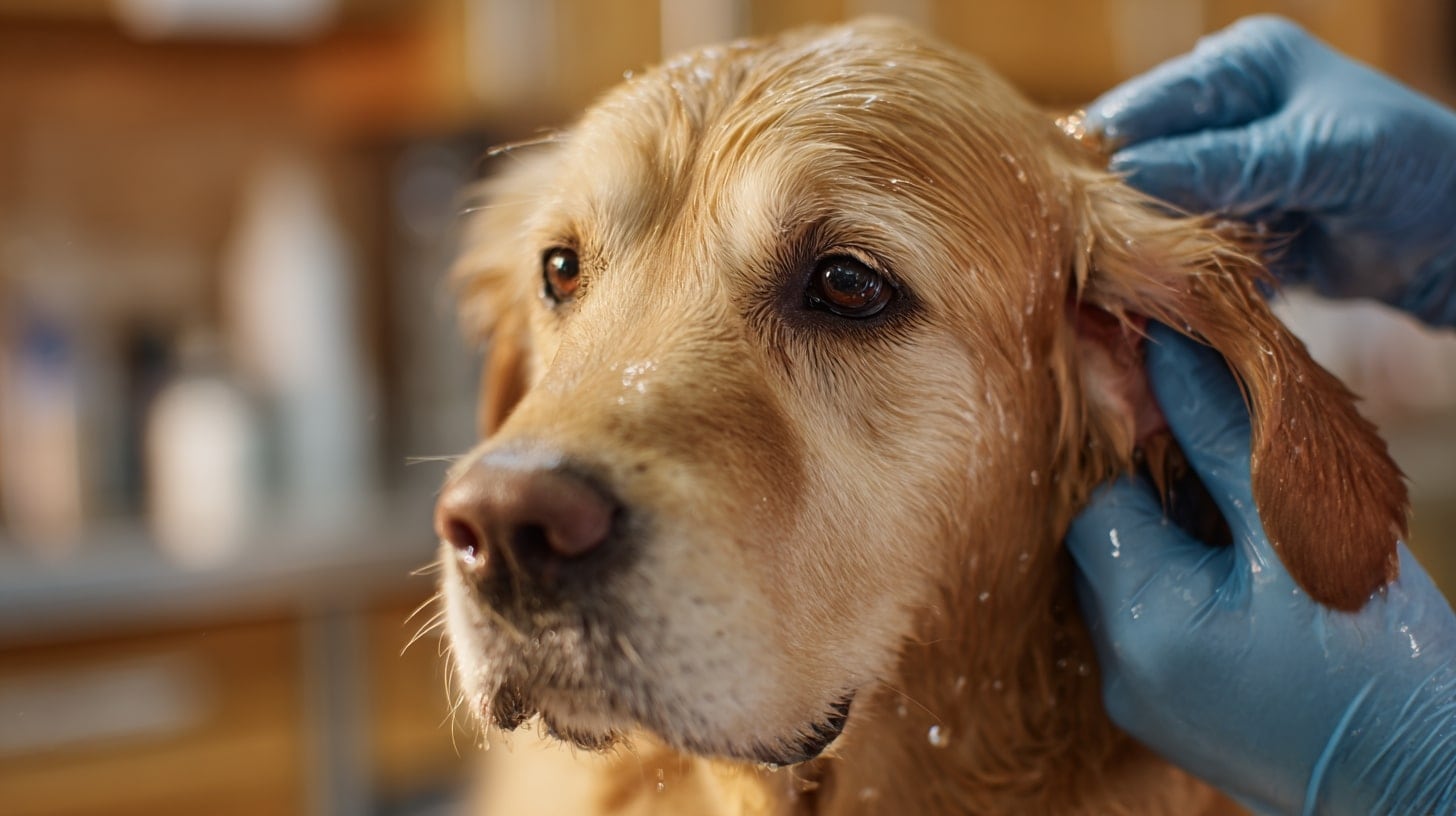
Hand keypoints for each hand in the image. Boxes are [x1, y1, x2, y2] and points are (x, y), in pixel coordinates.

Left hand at [1065, 324, 1455, 814]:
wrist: (1430, 783)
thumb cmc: (1385, 657)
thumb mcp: (1303, 526)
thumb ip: (1221, 433)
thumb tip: (1163, 343)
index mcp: (1143, 624)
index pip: (1094, 498)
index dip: (1136, 447)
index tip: (1185, 416)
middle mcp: (1121, 670)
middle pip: (1105, 539)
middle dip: (1158, 490)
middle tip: (1229, 473)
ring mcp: (1140, 701)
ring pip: (1130, 578)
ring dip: (1174, 538)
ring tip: (1246, 529)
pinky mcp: (1167, 715)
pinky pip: (1151, 623)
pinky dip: (1186, 585)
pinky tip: (1247, 578)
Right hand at [1085, 16, 1455, 326]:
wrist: (1454, 237)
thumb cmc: (1408, 169)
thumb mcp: (1318, 156)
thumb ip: (1226, 163)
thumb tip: (1126, 171)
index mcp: (1237, 65)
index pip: (1143, 106)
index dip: (1108, 156)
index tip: (1082, 213)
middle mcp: (1218, 109)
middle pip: (1134, 158)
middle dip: (1121, 207)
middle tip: (1103, 258)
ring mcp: (1219, 167)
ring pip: (1147, 208)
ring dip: (1145, 245)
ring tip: (1132, 281)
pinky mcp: (1224, 218)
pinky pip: (1175, 244)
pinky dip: (1173, 270)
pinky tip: (1165, 291)